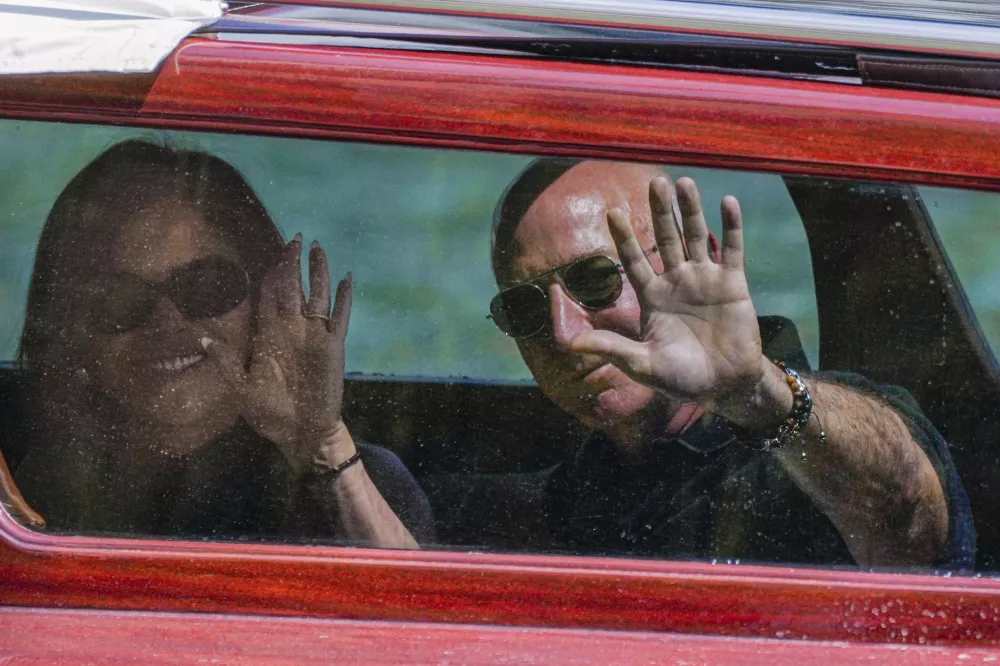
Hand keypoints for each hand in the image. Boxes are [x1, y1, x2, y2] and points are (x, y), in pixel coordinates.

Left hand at [204, 234, 352, 474]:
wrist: (301, 433)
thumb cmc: (270, 413)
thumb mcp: (241, 388)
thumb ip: (226, 362)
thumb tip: (202, 339)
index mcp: (269, 334)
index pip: (269, 293)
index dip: (270, 271)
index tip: (271, 252)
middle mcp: (292, 328)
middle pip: (293, 286)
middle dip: (293, 262)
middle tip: (296, 238)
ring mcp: (313, 335)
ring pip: (317, 295)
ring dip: (318, 272)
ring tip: (318, 248)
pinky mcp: (332, 346)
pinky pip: (340, 317)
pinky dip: (344, 298)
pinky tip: (347, 279)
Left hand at [570, 176, 766, 407]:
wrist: (724, 386)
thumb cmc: (681, 379)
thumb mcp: (643, 364)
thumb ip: (612, 349)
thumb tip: (571, 346)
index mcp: (652, 297)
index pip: (634, 260)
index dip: (625, 237)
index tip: (614, 211)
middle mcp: (676, 282)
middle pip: (665, 239)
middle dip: (660, 211)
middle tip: (654, 182)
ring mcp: (705, 279)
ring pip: (696, 236)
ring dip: (691, 210)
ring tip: (683, 182)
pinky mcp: (733, 284)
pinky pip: (732, 249)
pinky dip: (731, 226)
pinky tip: (727, 201)